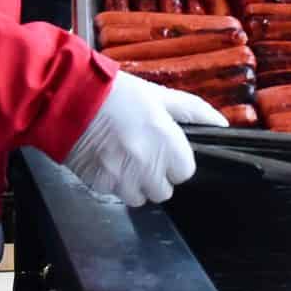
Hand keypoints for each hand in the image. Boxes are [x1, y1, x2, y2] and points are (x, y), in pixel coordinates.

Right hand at [62, 71, 222, 205]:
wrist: (69, 96)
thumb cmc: (116, 93)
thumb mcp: (159, 95)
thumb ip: (193, 111)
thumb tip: (222, 124)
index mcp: (167, 142)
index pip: (185, 172)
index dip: (174, 161)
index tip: (163, 149)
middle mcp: (148, 165)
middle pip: (163, 190)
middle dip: (155, 175)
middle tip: (140, 153)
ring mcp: (122, 178)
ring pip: (139, 197)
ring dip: (133, 183)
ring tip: (121, 158)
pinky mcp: (99, 184)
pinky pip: (113, 193)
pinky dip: (110, 181)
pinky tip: (104, 160)